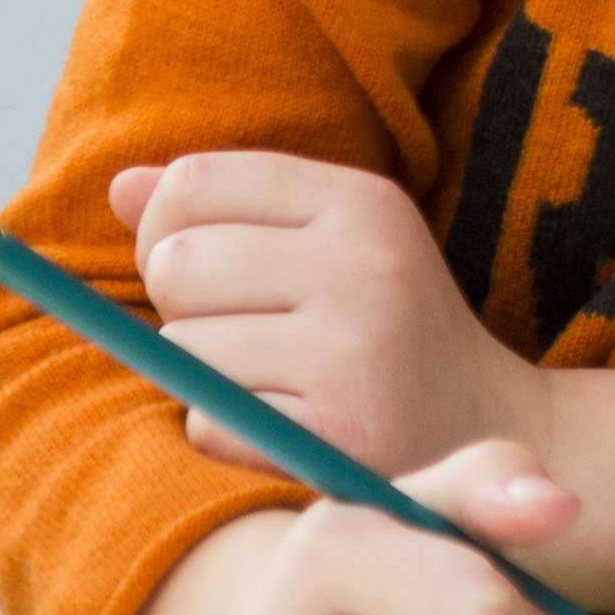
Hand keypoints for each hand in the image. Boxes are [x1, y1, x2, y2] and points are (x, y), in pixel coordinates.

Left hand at [118, 153, 544, 480]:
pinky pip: (206, 421)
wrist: (491, 428)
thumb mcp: (334, 242)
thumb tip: (123, 186)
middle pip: (175, 264)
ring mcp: (353, 350)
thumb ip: (232, 208)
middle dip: (186, 306)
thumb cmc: (387, 328)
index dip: (169, 231)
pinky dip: (228, 432)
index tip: (215, 270)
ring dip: (206, 376)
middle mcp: (364, 263)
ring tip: (277, 382)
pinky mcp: (337, 432)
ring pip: (181, 348)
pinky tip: (287, 426)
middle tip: (251, 332)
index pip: (192, 183)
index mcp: (362, 201)